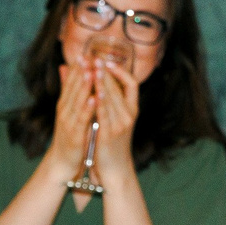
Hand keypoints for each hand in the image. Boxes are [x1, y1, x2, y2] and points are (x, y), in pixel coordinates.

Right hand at [42, 61, 96, 179]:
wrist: (62, 160)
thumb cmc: (69, 134)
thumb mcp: (68, 110)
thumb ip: (68, 90)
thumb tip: (66, 68)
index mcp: (64, 103)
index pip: (70, 81)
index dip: (77, 67)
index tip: (85, 53)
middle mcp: (64, 109)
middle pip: (73, 87)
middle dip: (81, 71)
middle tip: (88, 56)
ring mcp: (68, 121)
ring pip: (77, 101)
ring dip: (84, 86)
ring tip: (91, 72)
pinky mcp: (74, 133)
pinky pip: (82, 119)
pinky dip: (88, 108)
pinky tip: (94, 99)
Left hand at [89, 55, 139, 180]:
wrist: (115, 168)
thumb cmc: (113, 142)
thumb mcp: (115, 119)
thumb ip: (111, 101)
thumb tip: (105, 82)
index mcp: (132, 110)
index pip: (132, 84)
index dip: (121, 71)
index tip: (109, 61)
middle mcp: (129, 115)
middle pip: (119, 87)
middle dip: (106, 71)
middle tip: (96, 57)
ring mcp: (121, 124)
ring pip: (112, 98)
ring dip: (101, 81)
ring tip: (93, 68)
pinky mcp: (110, 133)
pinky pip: (104, 114)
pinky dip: (100, 101)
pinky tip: (94, 91)